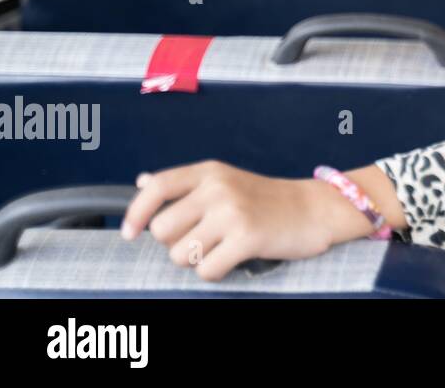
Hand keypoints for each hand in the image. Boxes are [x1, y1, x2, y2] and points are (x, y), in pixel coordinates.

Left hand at [121, 161, 374, 280]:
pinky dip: (216, 272)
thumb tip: (142, 182)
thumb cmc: (267, 200)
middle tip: (204, 241)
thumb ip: (186, 184)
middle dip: (176, 244)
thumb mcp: (226, 180)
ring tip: (222, 248)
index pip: (157, 187)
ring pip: (180, 255)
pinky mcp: (247, 237)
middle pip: (162, 231)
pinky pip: (206, 271)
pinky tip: (234, 259)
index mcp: (210, 172)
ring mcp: (233, 212)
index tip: (129, 233)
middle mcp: (218, 188)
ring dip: (197, 261)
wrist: (315, 209)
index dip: (136, 213)